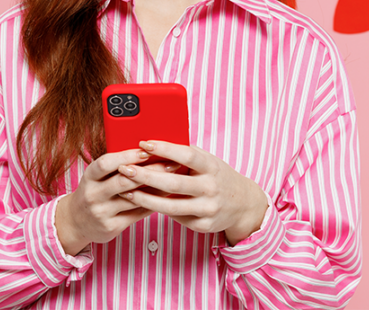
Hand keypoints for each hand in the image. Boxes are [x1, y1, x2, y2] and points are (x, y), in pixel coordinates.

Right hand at [54, 148, 179, 255]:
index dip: (127, 156)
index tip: (147, 149)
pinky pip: (137, 214)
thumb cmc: (95, 190)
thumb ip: (116, 165)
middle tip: (172, 164)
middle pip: (123, 181)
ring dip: (157, 188)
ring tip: (175, 179)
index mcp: (89, 177)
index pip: (106, 163)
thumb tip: (148, 149)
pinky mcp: (111, 227)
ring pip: (134, 199)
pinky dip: (153, 203)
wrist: (76, 222)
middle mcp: (93, 195)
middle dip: (150, 171)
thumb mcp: (97, 176)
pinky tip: (166, 196)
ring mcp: (101, 212)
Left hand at [118, 141, 267, 245]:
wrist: (242, 204)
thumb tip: (153, 145)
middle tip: (125, 169)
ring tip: (125, 191)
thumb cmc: (217, 176)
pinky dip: (158, 210)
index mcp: (212, 166)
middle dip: (145, 176)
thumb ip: (186, 155)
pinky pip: (175, 217)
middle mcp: (211, 188)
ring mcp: (208, 208)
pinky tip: (142, 205)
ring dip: (144, 198)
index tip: (144, 143)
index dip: (165, 149)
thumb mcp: (208, 161)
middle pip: (173, 183)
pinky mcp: (203, 225)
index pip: (186, 155)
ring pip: (170, 206)